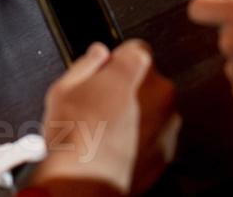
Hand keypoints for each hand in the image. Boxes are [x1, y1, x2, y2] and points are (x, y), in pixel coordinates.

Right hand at [30, 41, 179, 195]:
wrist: (85, 182)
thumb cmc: (74, 137)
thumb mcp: (64, 88)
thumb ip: (87, 63)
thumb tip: (97, 55)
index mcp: (136, 68)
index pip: (135, 49)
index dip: (118, 61)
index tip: (107, 73)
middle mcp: (159, 90)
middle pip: (147, 80)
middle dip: (129, 89)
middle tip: (102, 106)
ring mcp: (168, 122)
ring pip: (154, 109)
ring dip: (138, 115)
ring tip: (107, 130)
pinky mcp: (169, 150)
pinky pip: (157, 136)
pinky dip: (143, 139)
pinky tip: (117, 147)